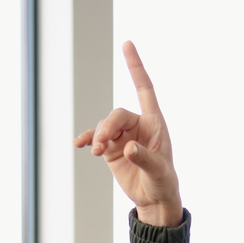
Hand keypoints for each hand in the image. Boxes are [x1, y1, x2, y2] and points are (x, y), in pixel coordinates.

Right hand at [75, 41, 182, 226]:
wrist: (153, 199)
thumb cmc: (163, 182)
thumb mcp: (158, 171)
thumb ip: (144, 158)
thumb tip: (128, 147)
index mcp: (155, 123)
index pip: (144, 88)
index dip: (135, 67)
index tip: (127, 43)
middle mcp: (138, 125)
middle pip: (117, 115)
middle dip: (108, 128)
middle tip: (102, 146)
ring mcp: (123, 136)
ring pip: (105, 126)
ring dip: (98, 137)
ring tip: (97, 152)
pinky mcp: (112, 148)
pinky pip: (96, 138)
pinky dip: (88, 139)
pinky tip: (80, 145)